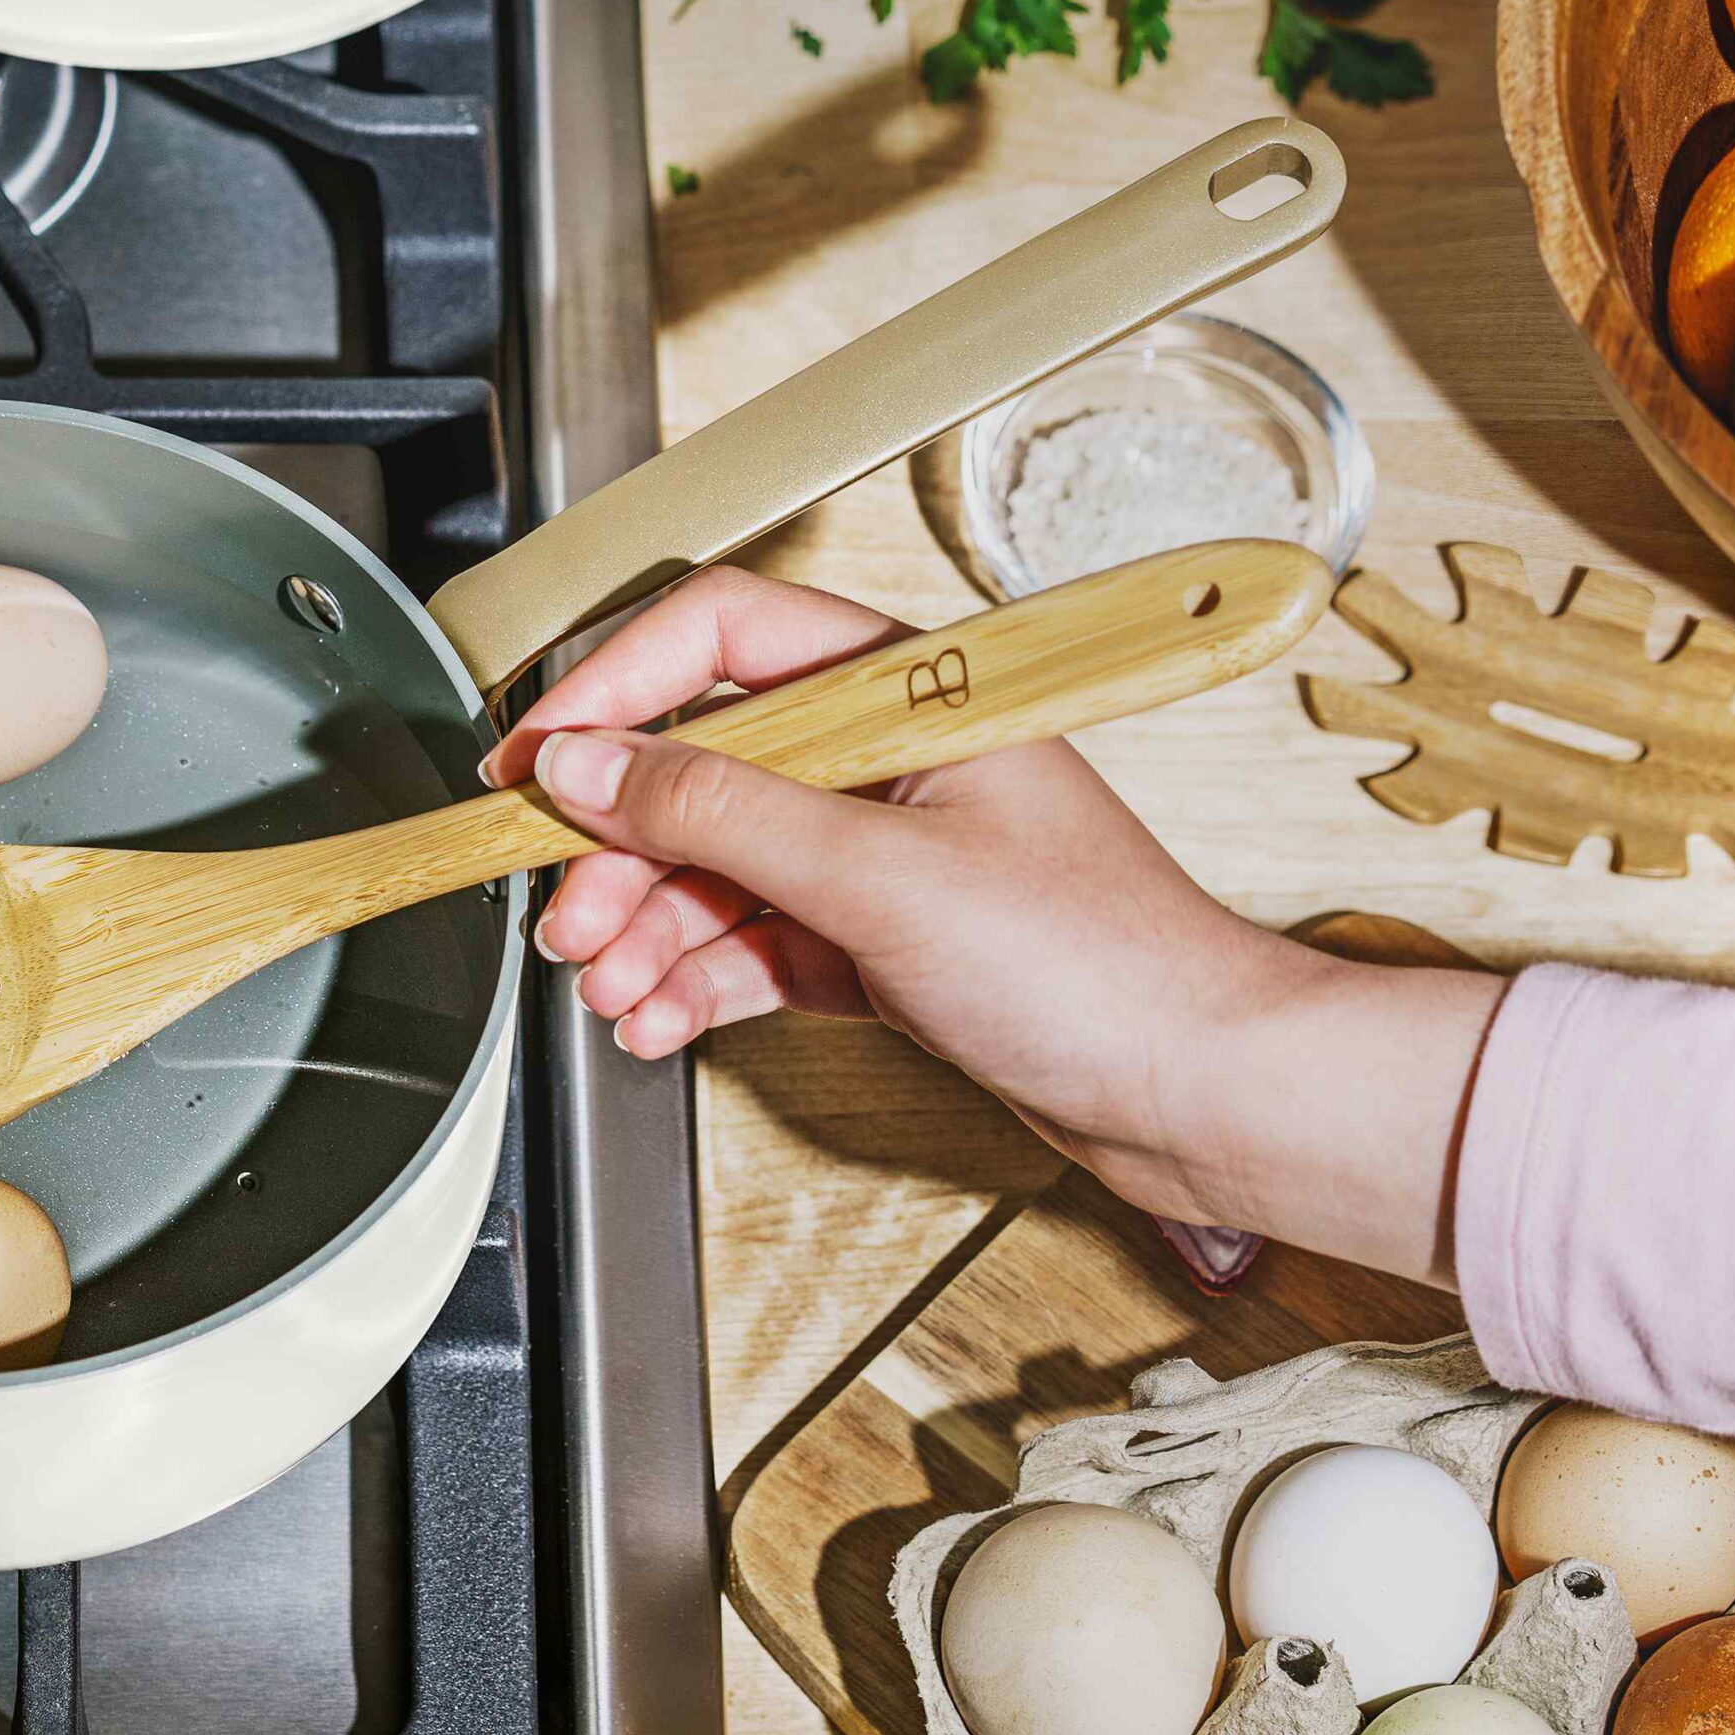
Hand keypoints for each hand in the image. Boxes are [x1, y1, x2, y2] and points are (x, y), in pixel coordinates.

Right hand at [481, 567, 1500, 1284]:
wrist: (1200, 1094)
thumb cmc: (1101, 967)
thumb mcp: (879, 876)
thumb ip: (720, 812)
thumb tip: (592, 765)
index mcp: (907, 688)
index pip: (718, 640)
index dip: (611, 693)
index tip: (534, 763)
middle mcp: (888, 756)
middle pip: (703, 765)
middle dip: (620, 845)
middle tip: (565, 912)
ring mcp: (885, 849)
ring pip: (720, 862)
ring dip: (648, 924)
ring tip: (607, 983)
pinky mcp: (884, 938)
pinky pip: (757, 938)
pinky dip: (698, 976)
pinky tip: (658, 1015)